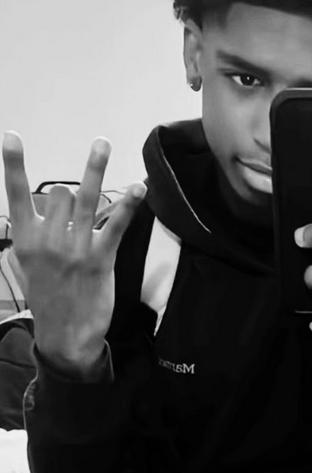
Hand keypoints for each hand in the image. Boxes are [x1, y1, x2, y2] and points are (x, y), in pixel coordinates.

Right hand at [2, 131, 146, 370]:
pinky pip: (115, 226)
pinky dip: (128, 206)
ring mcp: (75, 249)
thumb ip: (29, 238)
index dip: (14, 165)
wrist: (66, 335)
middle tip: (77, 215)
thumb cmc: (49, 299)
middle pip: (61, 195)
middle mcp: (48, 241)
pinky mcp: (100, 259)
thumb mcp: (27, 268)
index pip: (17, 196)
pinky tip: (138, 188)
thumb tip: (33, 215)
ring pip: (85, 199)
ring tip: (101, 143)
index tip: (12, 137)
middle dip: (71, 194)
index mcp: (26, 240)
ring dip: (95, 168)